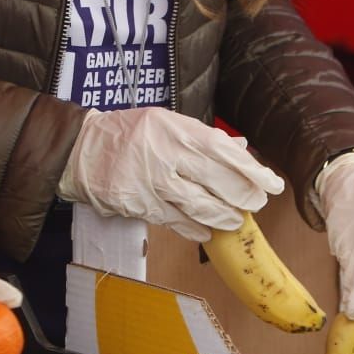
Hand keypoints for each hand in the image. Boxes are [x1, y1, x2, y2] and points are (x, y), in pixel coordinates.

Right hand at [57, 108, 284, 240]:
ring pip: (202, 207)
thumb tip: (240, 149)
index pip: (226, 152)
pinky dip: (196, 229)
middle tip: (256, 203)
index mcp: (177, 130)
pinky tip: (207, 230)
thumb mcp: (166, 122)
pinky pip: (178, 222)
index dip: (254, 171)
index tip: (272, 183)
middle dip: (245, 197)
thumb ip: (202, 137)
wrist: (81, 150)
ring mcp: (154, 183)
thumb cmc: (127, 134)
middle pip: (219, 182)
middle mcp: (167, 155)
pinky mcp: (142, 206)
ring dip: (225, 217)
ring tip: (235, 219)